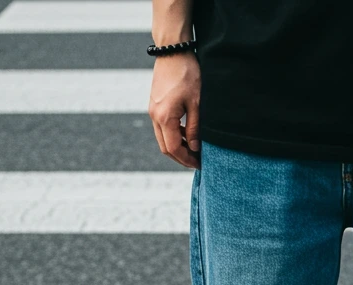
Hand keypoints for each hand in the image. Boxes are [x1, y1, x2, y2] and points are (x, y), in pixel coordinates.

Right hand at [148, 52, 200, 168]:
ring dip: (177, 146)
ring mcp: (152, 110)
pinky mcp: (154, 105)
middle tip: (197, 162)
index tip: (199, 165)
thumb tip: (195, 148)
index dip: (186, 160)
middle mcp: (154, 116)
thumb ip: (195, 128)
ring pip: (163, 138)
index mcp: (164, 117)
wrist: (173, 51)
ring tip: (194, 150)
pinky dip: (174, 134)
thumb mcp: (197, 103)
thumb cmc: (187, 74)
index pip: (173, 148)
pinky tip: (188, 134)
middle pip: (165, 147)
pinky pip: (162, 127)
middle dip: (181, 157)